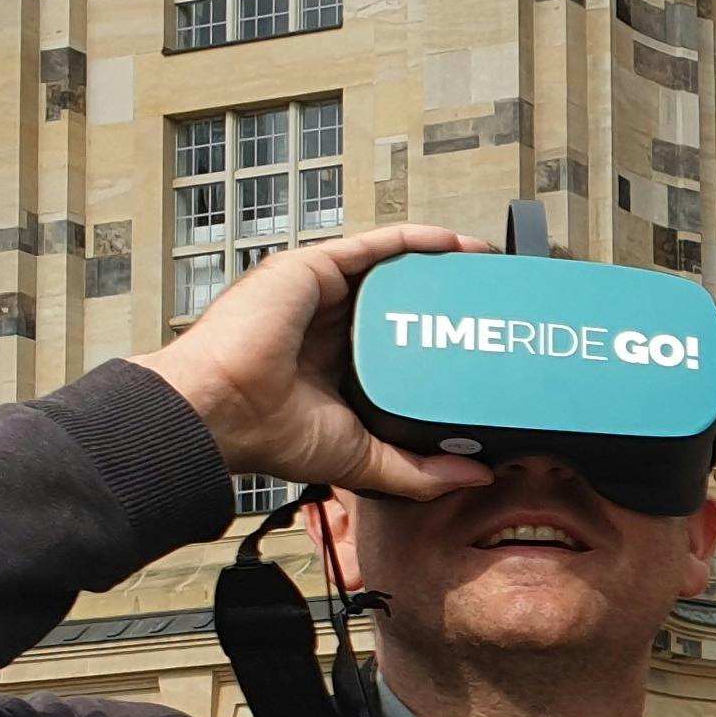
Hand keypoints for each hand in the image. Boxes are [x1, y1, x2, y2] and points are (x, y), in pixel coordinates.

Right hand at [146, 222, 496, 500]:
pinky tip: (454, 244)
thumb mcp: (364, 459)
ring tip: (484, 268)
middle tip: (493, 302)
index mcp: (335, 365)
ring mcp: (318, 294)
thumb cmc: (268, 434)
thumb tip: (476, 475)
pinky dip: (415, 240)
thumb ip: (420, 472)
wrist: (222, 410)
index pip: (397, 344)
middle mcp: (327, 325)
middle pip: (398, 300)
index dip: (438, 338)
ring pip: (389, 269)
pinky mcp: (311, 269)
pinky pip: (373, 246)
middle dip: (445, 297)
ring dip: (438, 263)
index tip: (482, 342)